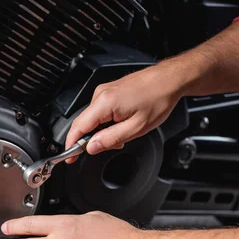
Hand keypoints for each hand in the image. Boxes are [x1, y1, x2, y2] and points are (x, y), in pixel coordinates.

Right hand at [65, 63, 181, 162]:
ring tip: (126, 131)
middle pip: (84, 123)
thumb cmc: (157, 99)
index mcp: (104, 103)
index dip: (71, 145)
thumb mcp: (136, 127)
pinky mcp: (110, 91)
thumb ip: (110, 139)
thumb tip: (91, 147)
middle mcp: (100, 94)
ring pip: (94, 119)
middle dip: (94, 139)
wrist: (168, 80)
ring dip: (104, 131)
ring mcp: (104, 91)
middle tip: (114, 145)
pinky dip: (108, 121)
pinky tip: (124, 122)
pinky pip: (101, 111)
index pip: (78, 127)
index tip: (69, 158)